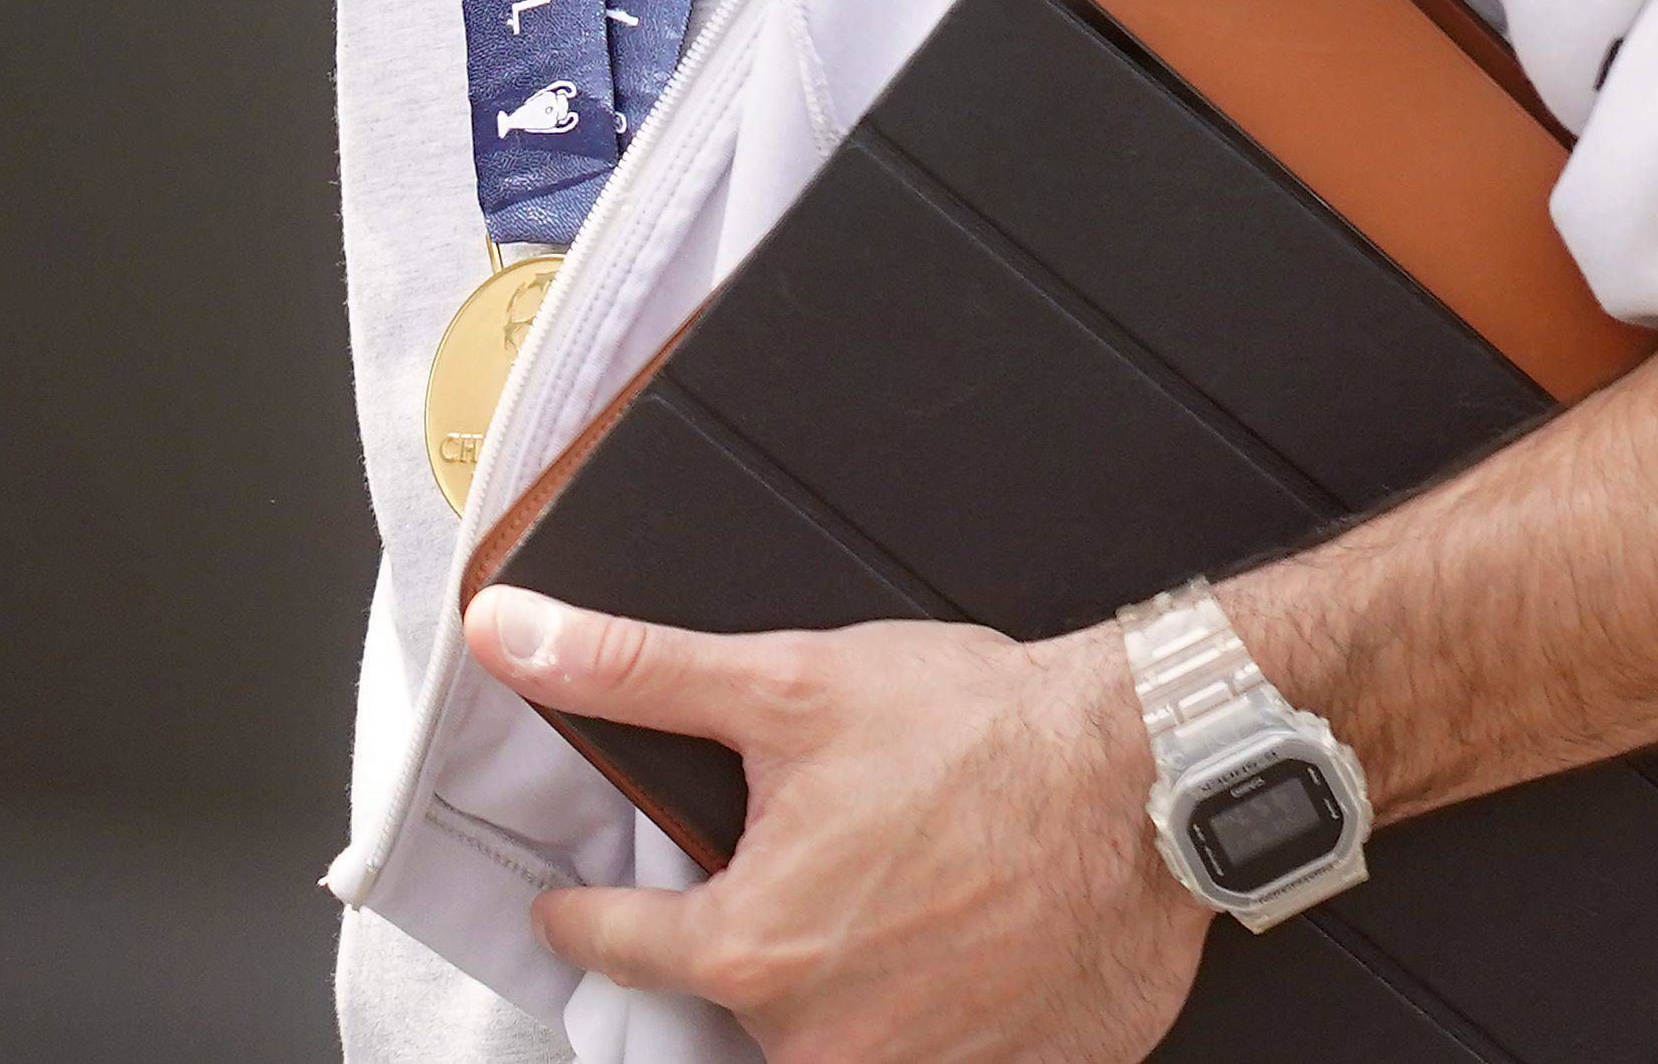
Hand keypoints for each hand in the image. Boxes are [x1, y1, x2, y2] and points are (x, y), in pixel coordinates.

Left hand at [468, 586, 1204, 1062]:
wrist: (1148, 779)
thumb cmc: (983, 733)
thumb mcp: (790, 682)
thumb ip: (635, 671)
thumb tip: (509, 635)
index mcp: (750, 950)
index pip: (617, 948)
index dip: (591, 915)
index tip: (579, 910)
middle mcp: (818, 1042)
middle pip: (732, 1004)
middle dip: (748, 944)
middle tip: (805, 877)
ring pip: (825, 1045)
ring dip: (836, 989)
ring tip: (889, 906)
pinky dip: (928, 1022)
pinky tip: (955, 956)